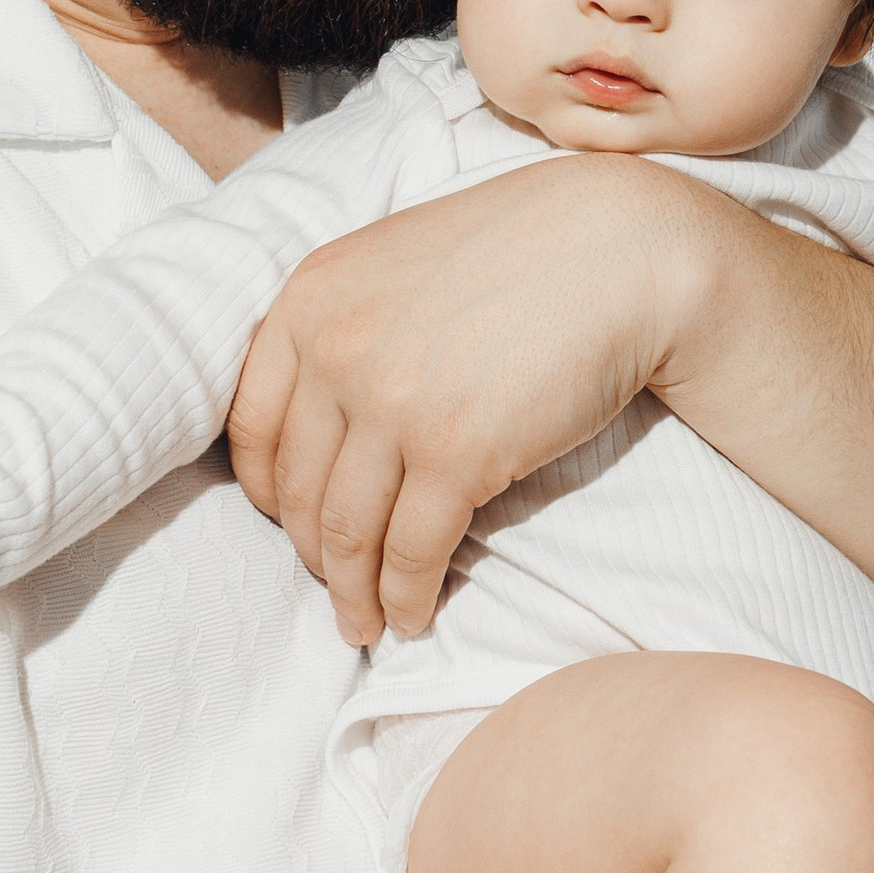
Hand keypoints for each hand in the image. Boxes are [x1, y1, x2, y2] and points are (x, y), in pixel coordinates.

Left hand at [226, 156, 700, 643]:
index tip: (288, 524)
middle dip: (314, 555)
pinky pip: (412, 550)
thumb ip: (345, 324)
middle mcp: (335, 351)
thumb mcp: (396, 264)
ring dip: (354, 593)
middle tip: (335, 589)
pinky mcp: (454, 453)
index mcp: (310, 300)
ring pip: (348, 531)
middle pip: (298, 489)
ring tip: (366, 622)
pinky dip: (406, 597)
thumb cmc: (521, 252)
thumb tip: (324, 418)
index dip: (267, 492)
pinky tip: (413, 615)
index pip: (252, 426)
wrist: (621, 250)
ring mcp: (391, 405)